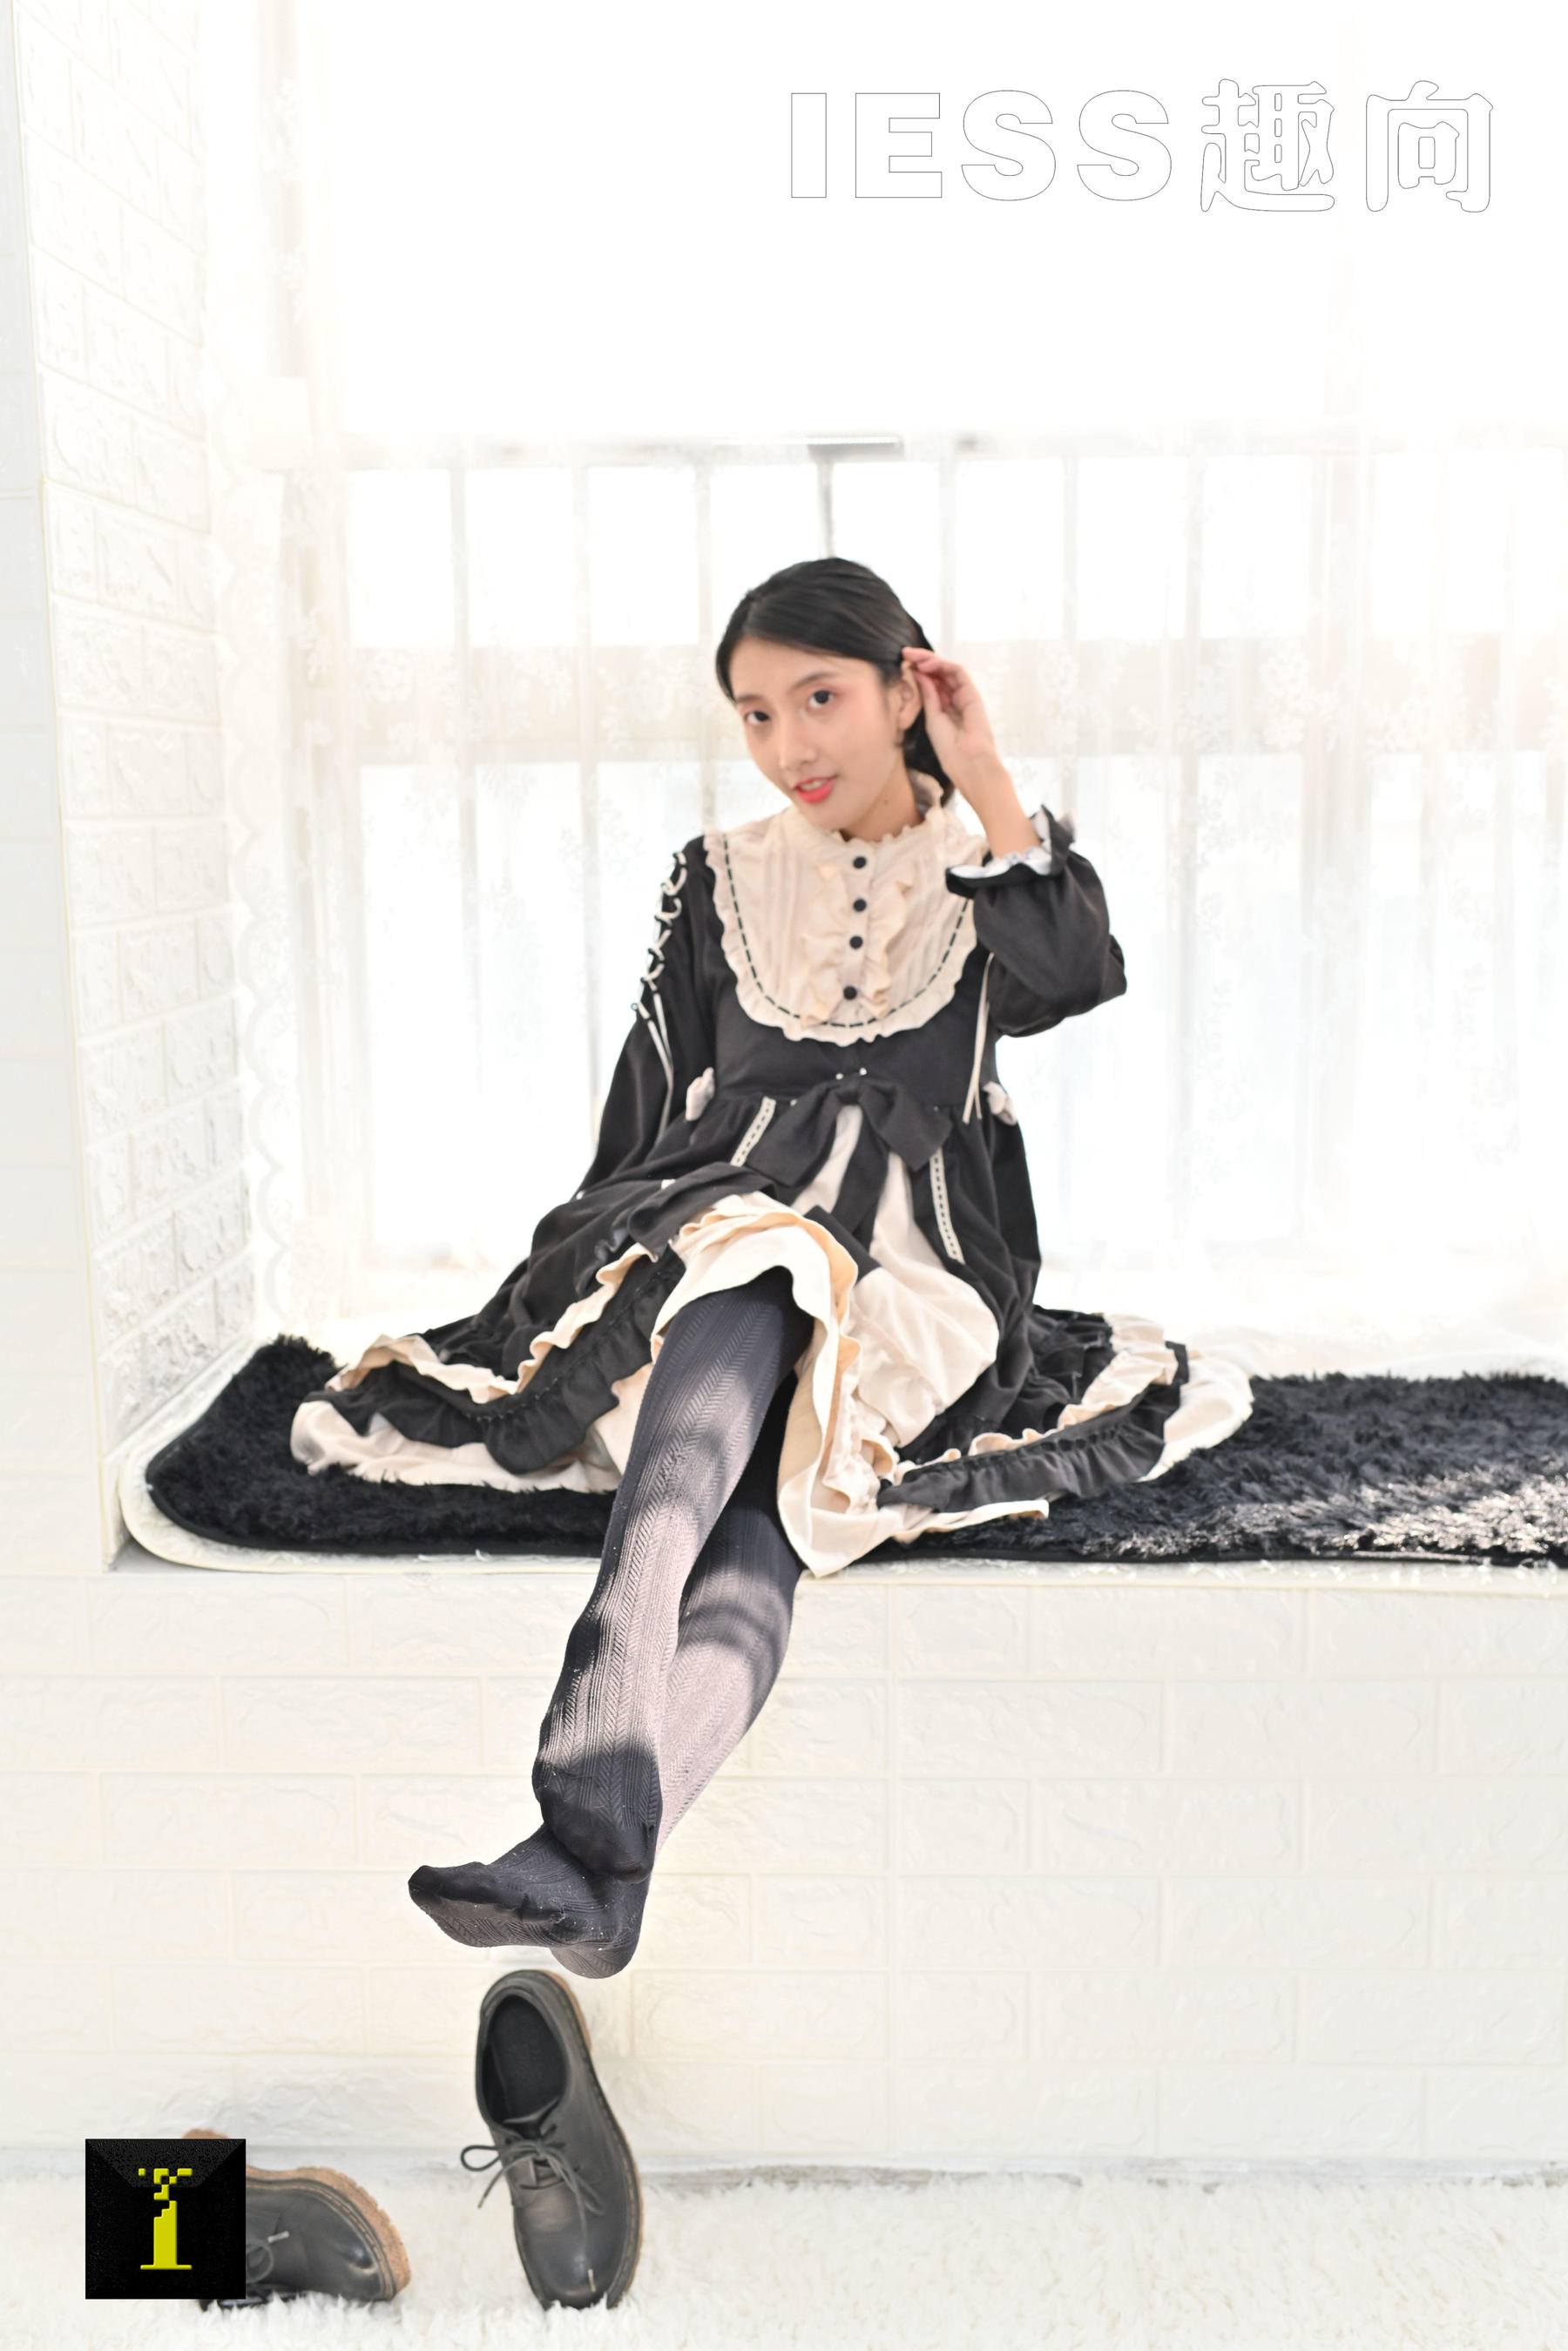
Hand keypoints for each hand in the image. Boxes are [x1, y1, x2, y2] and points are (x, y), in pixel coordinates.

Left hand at [902, 647, 1036, 857]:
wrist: (971, 765)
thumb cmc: (951, 752)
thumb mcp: (933, 720)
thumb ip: (928, 697)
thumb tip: (919, 674)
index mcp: (945, 709)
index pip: (932, 684)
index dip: (918, 672)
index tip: (902, 664)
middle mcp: (955, 700)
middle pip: (939, 673)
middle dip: (922, 661)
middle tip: (905, 653)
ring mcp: (965, 696)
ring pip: (948, 670)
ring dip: (930, 659)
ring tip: (913, 656)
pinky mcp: (972, 695)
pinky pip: (957, 673)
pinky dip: (942, 665)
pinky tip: (927, 664)